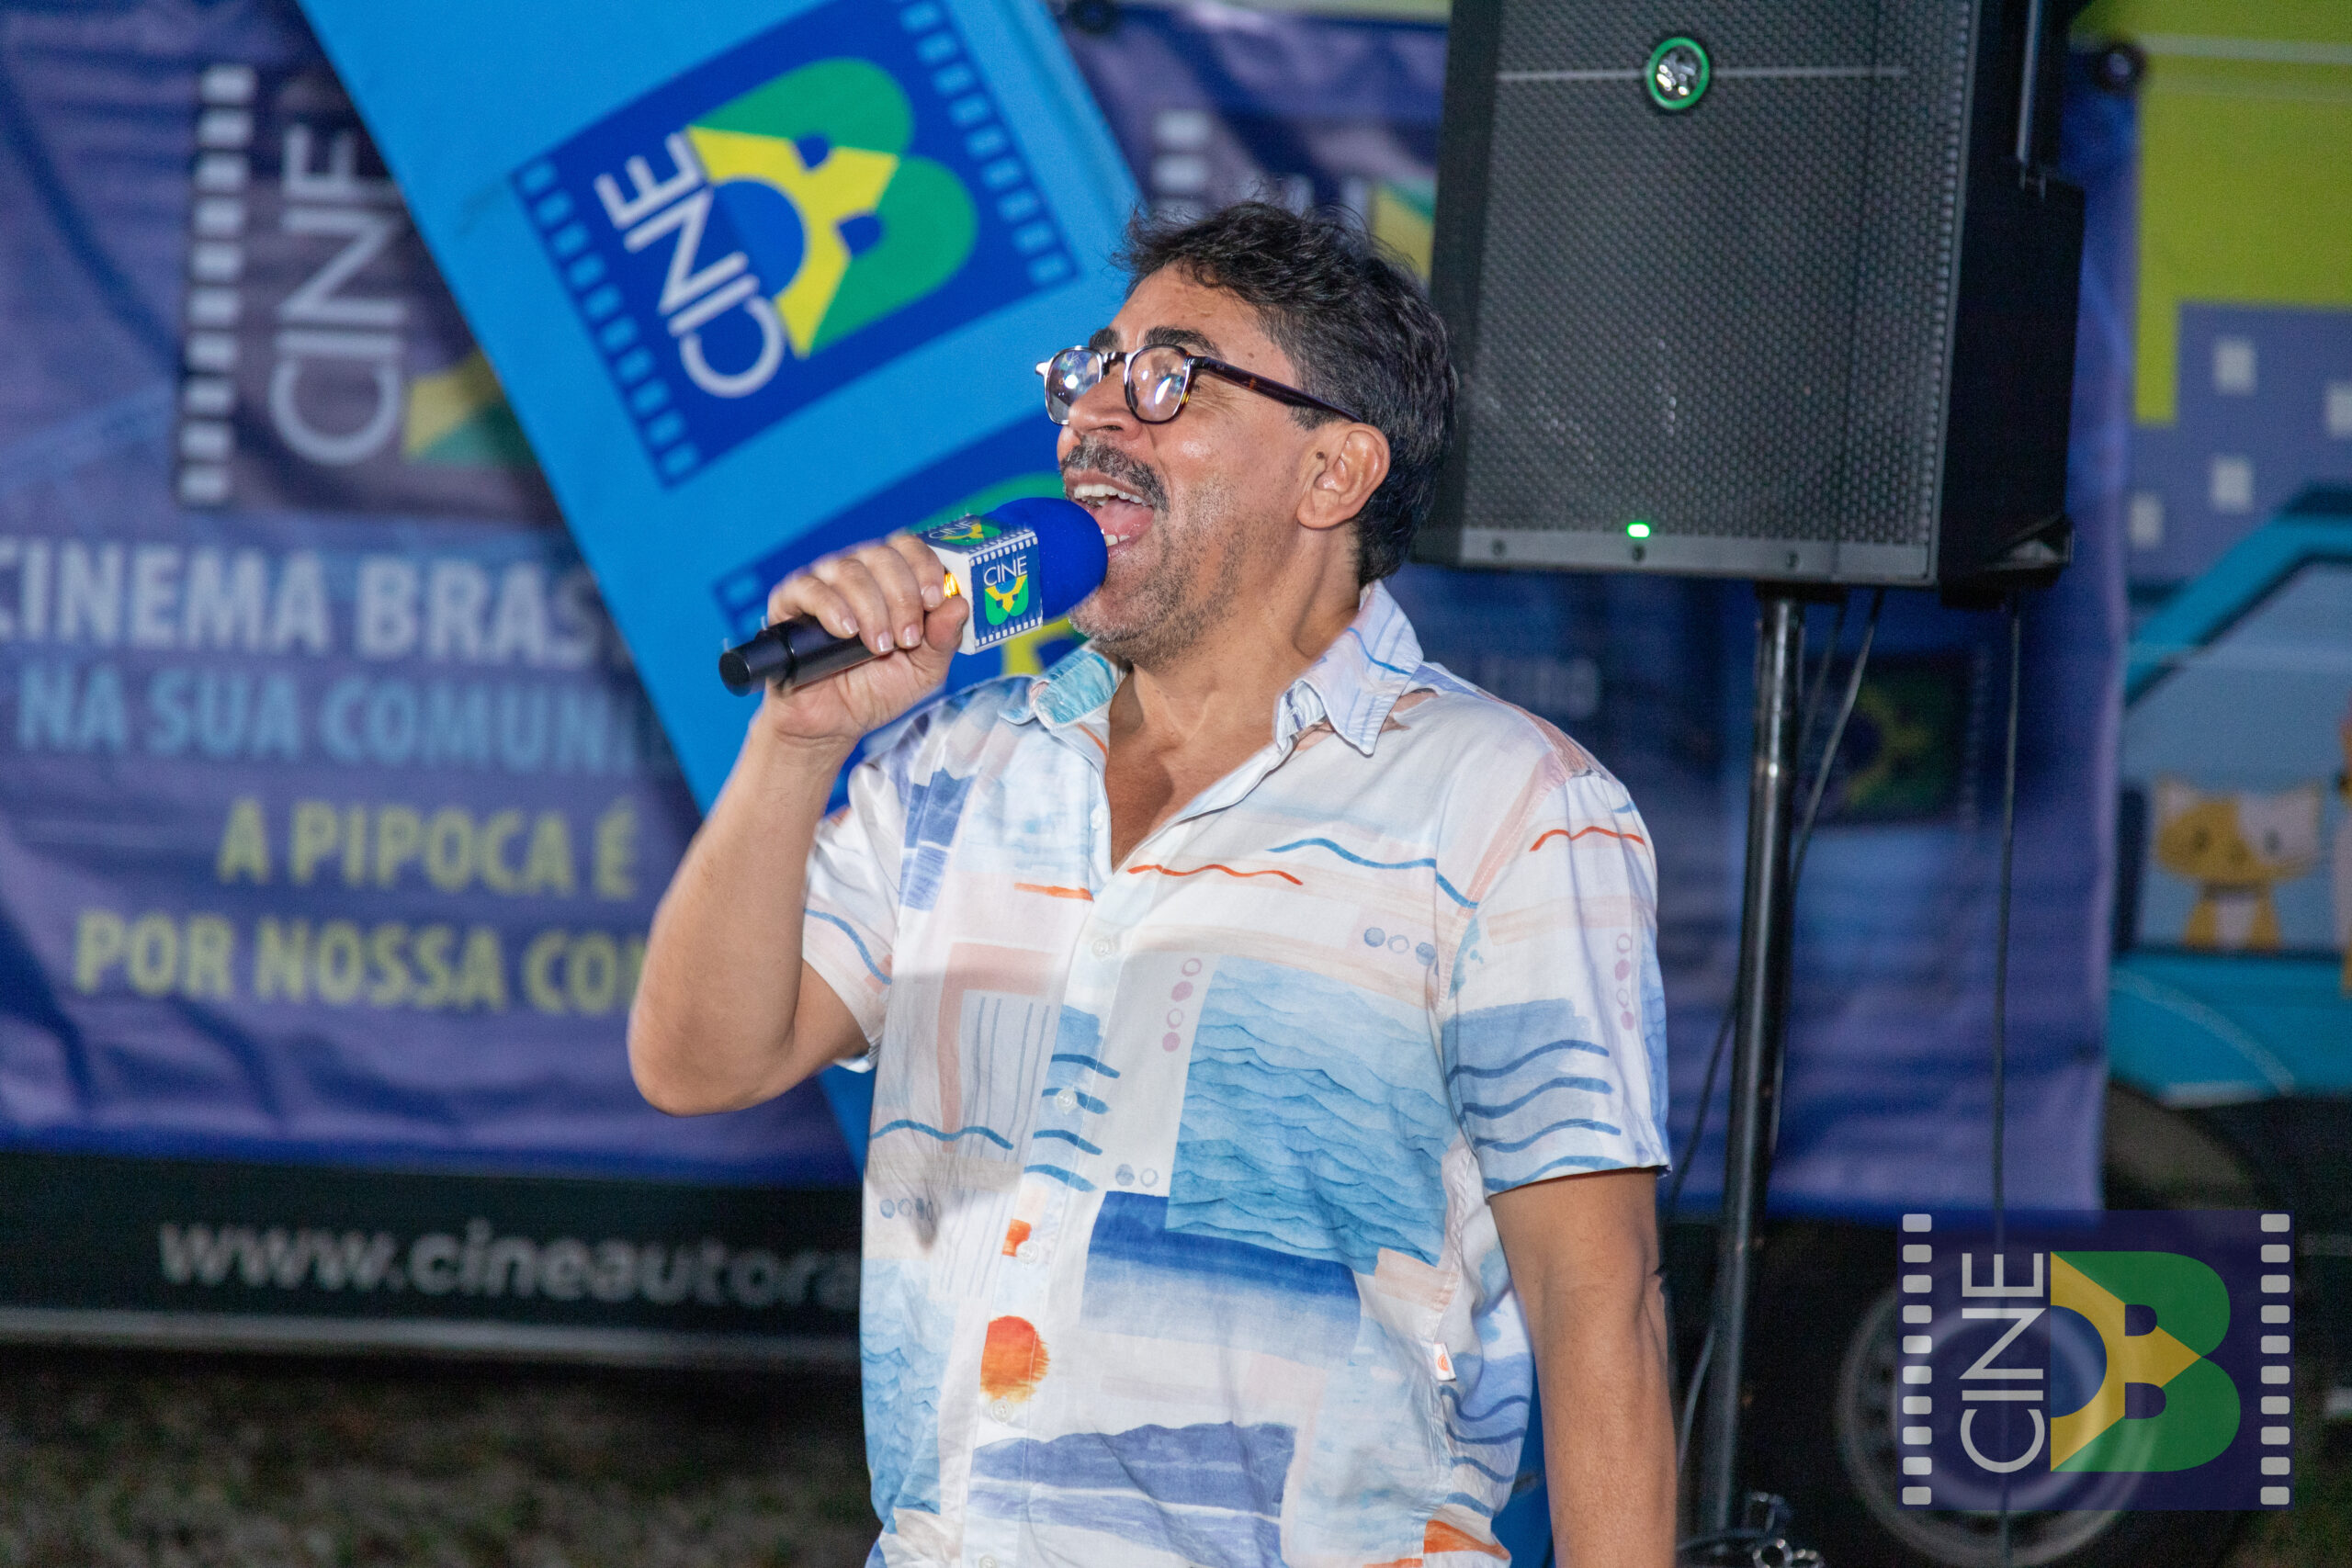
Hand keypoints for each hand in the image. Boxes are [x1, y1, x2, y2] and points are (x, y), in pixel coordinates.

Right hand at [758, 534, 968, 749]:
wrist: (832, 724)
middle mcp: (856, 574)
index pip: (908, 547)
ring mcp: (822, 584)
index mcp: (890, 581)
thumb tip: (960, 603)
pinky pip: (808, 587)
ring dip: (873, 609)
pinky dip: (832, 607)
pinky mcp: (789, 603)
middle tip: (907, 638)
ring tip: (879, 647)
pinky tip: (846, 633)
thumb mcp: (924, 671)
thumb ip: (944, 640)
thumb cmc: (877, 690)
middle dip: (903, 597)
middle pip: (882, 555)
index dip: (925, 566)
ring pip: (849, 570)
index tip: (934, 600)